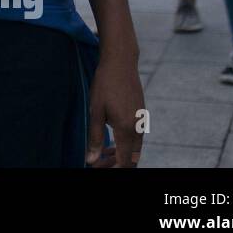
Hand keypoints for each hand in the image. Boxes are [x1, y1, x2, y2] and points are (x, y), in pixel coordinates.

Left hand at [86, 48, 144, 167]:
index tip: (96, 169)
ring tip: (101, 155)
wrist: (121, 62)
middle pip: (131, 158)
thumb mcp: (96, 111)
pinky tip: (110, 141)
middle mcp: (138, 128)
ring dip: (119, 155)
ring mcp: (141, 121)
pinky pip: (135, 138)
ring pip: (134, 148)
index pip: (125, 161)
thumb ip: (95, 138)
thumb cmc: (105, 84)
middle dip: (115, 164)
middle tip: (97, 165)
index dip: (111, 169)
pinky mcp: (141, 115)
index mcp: (127, 129)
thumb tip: (91, 160)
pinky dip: (124, 144)